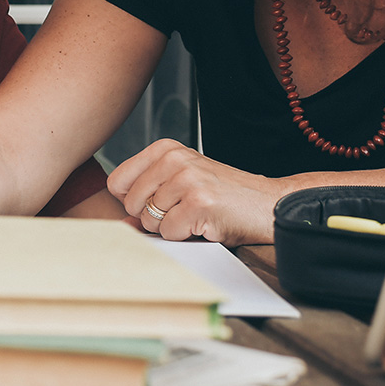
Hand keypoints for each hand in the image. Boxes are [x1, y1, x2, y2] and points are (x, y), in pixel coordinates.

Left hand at [107, 138, 285, 244]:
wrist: (267, 204)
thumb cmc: (224, 196)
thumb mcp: (181, 185)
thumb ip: (148, 198)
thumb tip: (120, 224)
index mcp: (165, 149)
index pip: (117, 181)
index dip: (132, 200)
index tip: (157, 200)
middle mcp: (174, 159)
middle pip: (130, 204)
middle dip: (152, 217)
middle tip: (182, 210)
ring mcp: (187, 179)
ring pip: (149, 220)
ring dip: (171, 227)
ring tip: (195, 215)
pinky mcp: (198, 202)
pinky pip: (169, 232)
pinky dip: (185, 236)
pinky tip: (204, 223)